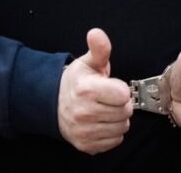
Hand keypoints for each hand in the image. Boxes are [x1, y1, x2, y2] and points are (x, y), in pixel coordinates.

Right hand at [58, 28, 133, 153]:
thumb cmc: (77, 82)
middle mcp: (83, 113)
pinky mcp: (86, 145)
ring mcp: (84, 131)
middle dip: (121, 104)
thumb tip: (96, 33)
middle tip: (108, 99)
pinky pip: (115, 141)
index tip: (110, 86)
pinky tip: (101, 122)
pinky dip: (112, 133)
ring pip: (123, 127)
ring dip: (118, 119)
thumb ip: (99, 48)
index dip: (120, 89)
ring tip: (105, 109)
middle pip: (125, 112)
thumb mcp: (88, 62)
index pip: (123, 95)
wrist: (55, 104)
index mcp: (85, 90)